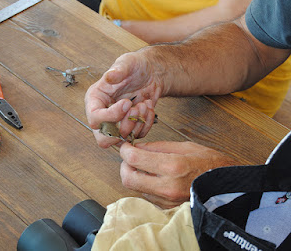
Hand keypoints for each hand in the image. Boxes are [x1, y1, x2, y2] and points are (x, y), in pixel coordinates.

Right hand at [85, 51, 161, 147]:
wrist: (152, 72)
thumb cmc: (136, 66)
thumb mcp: (127, 62)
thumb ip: (118, 70)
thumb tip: (110, 76)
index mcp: (95, 99)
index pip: (95, 118)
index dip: (111, 115)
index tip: (127, 103)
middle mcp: (102, 114)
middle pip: (103, 138)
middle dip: (123, 128)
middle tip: (135, 110)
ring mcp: (116, 123)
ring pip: (121, 140)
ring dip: (137, 124)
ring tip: (144, 104)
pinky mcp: (129, 127)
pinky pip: (136, 136)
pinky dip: (146, 124)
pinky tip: (149, 107)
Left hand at [119, 141, 235, 208]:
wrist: (229, 187)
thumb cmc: (211, 164)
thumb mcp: (185, 146)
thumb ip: (158, 147)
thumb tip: (137, 147)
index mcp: (173, 166)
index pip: (134, 159)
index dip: (125, 150)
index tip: (126, 146)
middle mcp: (167, 186)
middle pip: (128, 178)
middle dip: (125, 166)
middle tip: (131, 158)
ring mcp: (167, 200)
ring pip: (135, 188)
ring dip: (134, 175)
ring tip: (145, 166)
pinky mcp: (167, 207)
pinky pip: (146, 195)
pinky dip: (145, 185)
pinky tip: (155, 177)